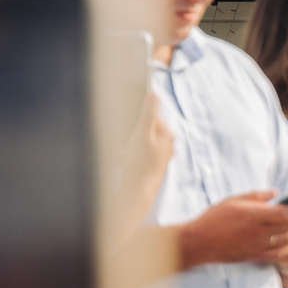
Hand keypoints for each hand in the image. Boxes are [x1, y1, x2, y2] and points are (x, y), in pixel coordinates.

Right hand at [118, 92, 174, 230]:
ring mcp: (158, 157)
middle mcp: (166, 145)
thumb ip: (149, 113)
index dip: (137, 117)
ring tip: (121, 152)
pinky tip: (119, 160)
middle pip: (144, 128)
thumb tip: (154, 93)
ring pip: (138, 142)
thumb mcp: (142, 134)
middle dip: (131, 131)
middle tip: (124, 139)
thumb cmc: (140, 164)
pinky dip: (126, 156)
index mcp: (167, 135)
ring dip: (126, 143)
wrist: (136, 194)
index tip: (128, 122)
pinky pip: (134, 156)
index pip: (152, 115)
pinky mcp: (149, 167)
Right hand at [176, 193, 287, 270]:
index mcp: (254, 215)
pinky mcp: (255, 256)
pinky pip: (279, 255)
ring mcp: (258, 246)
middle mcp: (259, 232)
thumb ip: (256, 196)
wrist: (199, 243)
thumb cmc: (214, 218)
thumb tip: (276, 193)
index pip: (286, 212)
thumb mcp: (233, 200)